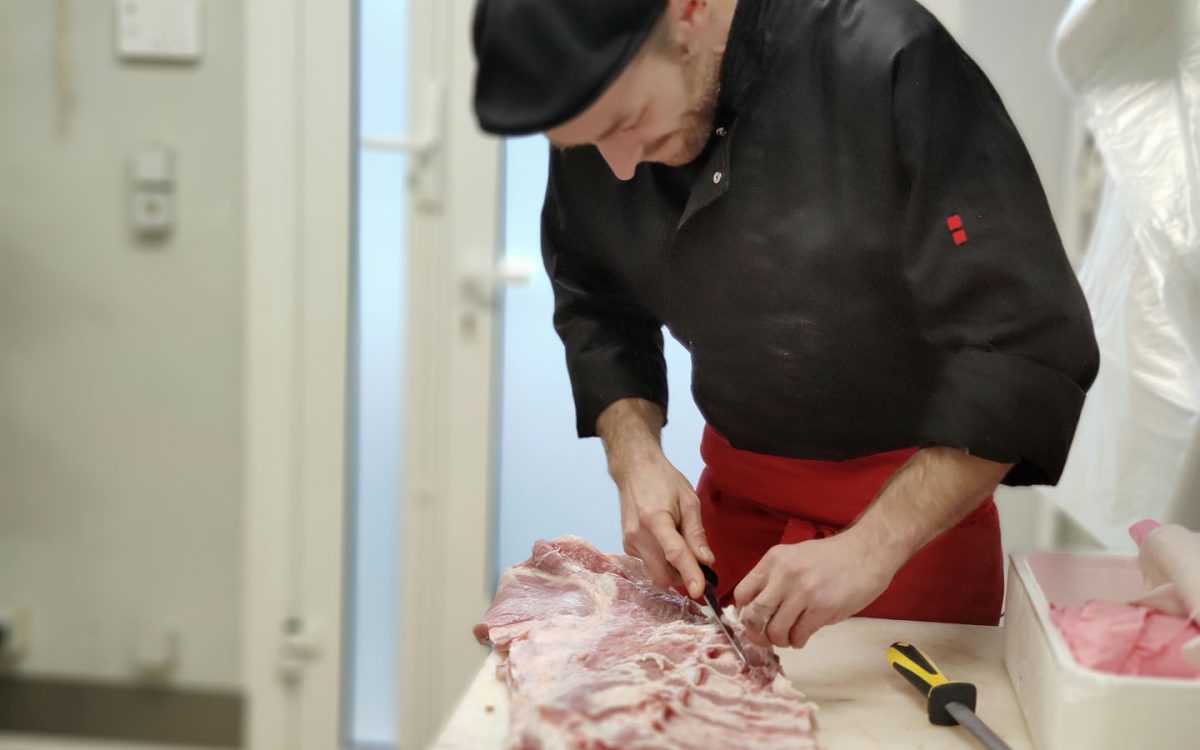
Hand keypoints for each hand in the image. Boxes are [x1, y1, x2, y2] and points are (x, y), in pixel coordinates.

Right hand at [615, 450, 714, 598]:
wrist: (634, 469)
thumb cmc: (664, 480)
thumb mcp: (689, 501)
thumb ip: (696, 533)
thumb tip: (707, 561)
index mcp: (655, 519)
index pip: (675, 554)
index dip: (689, 575)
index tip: (700, 592)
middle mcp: (637, 534)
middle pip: (663, 573)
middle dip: (684, 575)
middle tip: (700, 561)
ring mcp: (629, 541)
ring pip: (656, 572)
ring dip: (673, 568)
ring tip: (680, 542)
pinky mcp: (627, 545)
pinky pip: (649, 564)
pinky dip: (662, 560)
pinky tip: (665, 540)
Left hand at [733, 532, 902, 648]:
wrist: (867, 552)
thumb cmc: (831, 558)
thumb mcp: (794, 557)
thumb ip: (774, 579)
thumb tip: (755, 611)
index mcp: (773, 560)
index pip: (742, 593)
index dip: (744, 613)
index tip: (752, 620)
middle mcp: (784, 575)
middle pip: (753, 616)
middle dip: (757, 632)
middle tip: (766, 636)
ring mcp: (803, 592)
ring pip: (775, 631)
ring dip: (780, 640)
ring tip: (790, 636)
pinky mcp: (822, 608)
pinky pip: (798, 635)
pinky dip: (798, 641)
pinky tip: (804, 635)